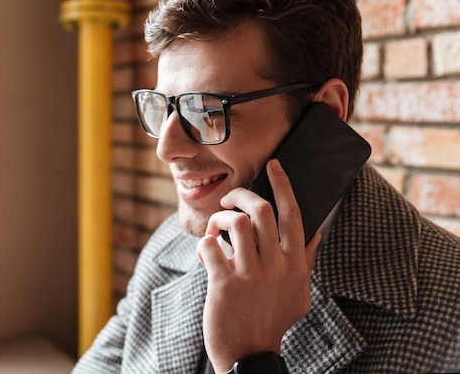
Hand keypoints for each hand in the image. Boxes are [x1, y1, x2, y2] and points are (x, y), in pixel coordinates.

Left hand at [196, 159, 321, 373]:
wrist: (249, 355)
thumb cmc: (272, 320)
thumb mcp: (299, 293)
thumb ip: (307, 261)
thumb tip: (317, 233)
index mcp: (295, 264)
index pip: (293, 214)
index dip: (283, 185)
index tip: (273, 165)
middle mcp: (276, 266)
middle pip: (262, 210)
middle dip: (242, 195)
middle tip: (230, 199)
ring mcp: (250, 274)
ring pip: (236, 223)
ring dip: (220, 219)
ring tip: (215, 231)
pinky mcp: (224, 284)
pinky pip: (209, 246)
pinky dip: (203, 244)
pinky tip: (205, 255)